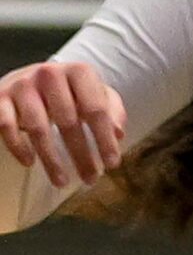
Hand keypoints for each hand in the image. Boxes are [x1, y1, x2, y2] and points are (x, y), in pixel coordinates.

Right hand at [0, 62, 126, 189]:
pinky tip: (30, 163)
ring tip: (63, 183)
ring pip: (38, 128)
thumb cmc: (64, 91)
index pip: (95, 107)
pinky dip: (19, 148)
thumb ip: (108, 108)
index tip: (112, 163)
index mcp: (78, 71)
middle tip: (91, 179)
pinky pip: (8, 128)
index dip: (105, 137)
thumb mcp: (88, 93)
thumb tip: (119, 134)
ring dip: (51, 160)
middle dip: (81, 154)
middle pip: (68, 120)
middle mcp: (50, 74)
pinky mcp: (0, 99)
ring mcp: (23, 86)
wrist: (22, 79)